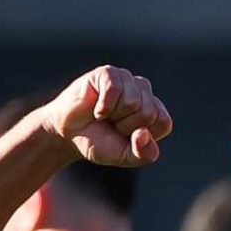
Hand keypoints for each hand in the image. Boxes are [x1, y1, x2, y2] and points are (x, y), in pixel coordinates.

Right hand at [42, 65, 172, 166]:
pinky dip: (103, 106)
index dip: (141, 136)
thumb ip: (143, 153)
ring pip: (132, 101)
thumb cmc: (100, 142)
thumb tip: (143, 133)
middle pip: (148, 112)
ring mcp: (127, 80)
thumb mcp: (126, 156)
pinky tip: (96, 107)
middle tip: (111, 124)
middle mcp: (144, 92)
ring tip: (103, 114)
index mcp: (156, 112)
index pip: (163, 123)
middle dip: (126, 125)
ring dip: (113, 115)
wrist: (67, 134)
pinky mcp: (108, 73)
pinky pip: (114, 89)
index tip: (125, 136)